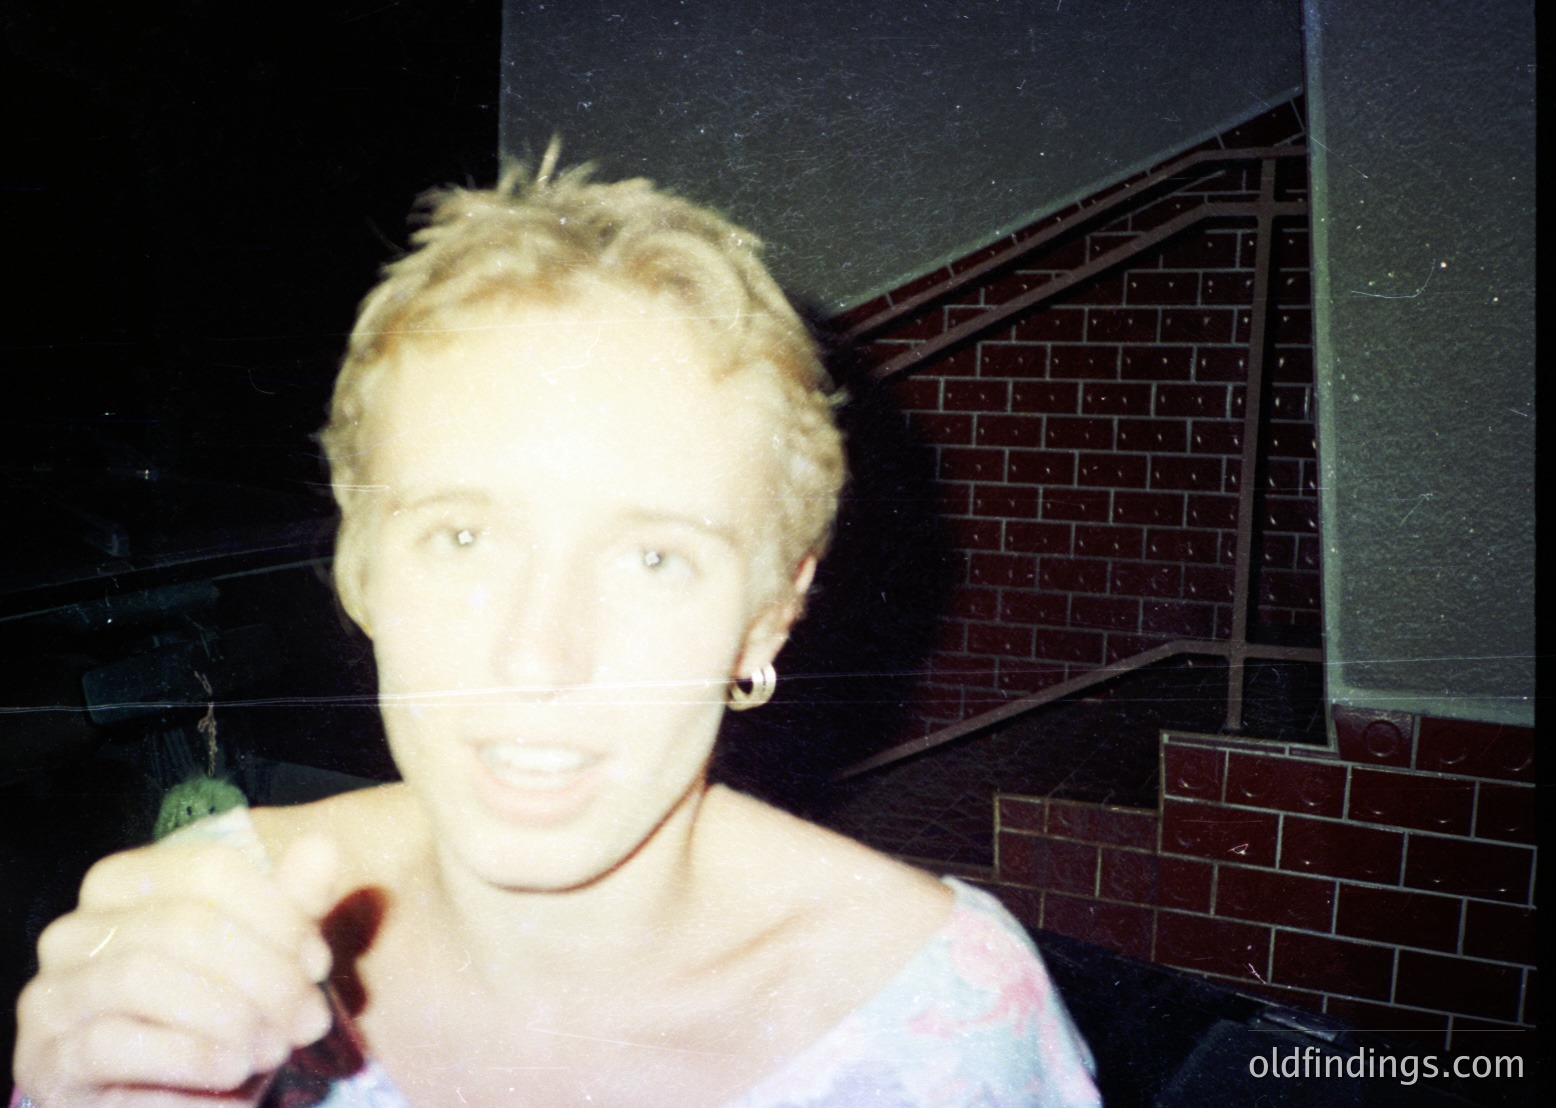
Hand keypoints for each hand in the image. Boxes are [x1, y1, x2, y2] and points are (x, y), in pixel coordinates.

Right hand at [13, 833, 341, 1105]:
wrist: (174, 1098)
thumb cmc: (220, 1013)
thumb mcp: (265, 955)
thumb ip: (293, 903)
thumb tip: (321, 849)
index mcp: (126, 884)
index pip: (208, 868)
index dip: (277, 912)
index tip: (319, 963)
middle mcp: (75, 931)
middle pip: (181, 924)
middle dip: (262, 974)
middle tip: (308, 1018)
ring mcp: (52, 994)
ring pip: (140, 977)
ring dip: (227, 1015)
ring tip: (275, 1048)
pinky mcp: (47, 1059)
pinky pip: (110, 1045)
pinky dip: (186, 1059)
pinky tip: (233, 1072)